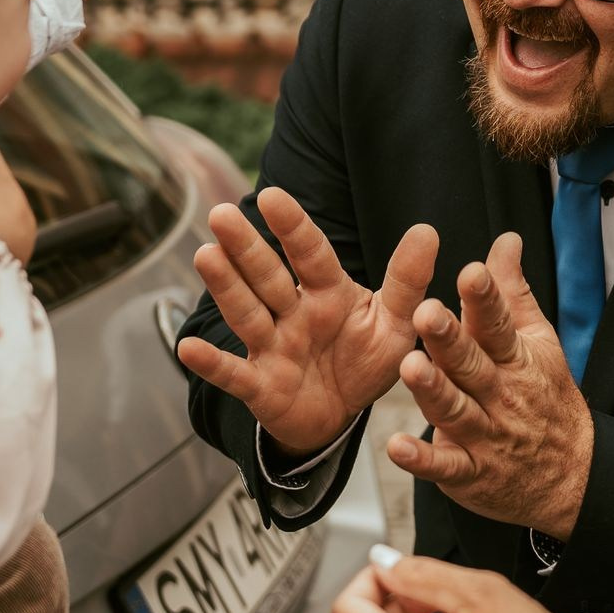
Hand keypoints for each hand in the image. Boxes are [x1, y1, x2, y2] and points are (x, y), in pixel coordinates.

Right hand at [175, 188, 437, 457]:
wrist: (340, 416)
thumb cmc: (364, 360)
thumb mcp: (395, 323)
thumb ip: (407, 281)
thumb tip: (427, 229)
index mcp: (327, 292)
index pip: (309, 254)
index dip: (292, 227)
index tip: (272, 196)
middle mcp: (293, 313)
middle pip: (268, 276)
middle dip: (246, 248)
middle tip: (221, 213)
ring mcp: (272, 348)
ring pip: (247, 313)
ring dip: (226, 287)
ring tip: (205, 254)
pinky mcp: (260, 386)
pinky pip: (234, 374)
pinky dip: (212, 364)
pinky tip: (185, 348)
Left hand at [388, 233, 592, 538]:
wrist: (572, 476)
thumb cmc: (545, 399)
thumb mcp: (538, 343)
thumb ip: (513, 292)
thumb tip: (505, 240)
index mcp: (515, 359)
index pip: (499, 324)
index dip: (485, 298)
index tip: (472, 271)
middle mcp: (500, 395)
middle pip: (472, 364)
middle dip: (450, 339)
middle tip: (426, 312)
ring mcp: (486, 436)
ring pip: (455, 410)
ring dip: (432, 390)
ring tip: (410, 367)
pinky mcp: (469, 473)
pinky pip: (444, 467)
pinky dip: (422, 459)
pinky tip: (397, 446)